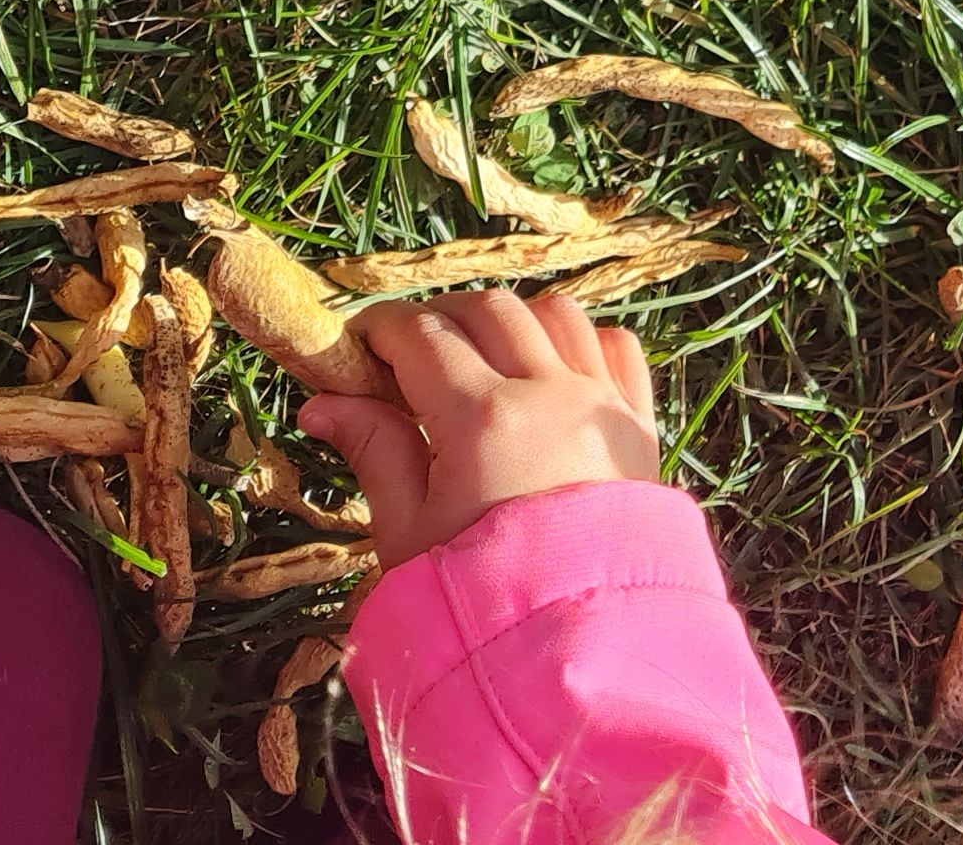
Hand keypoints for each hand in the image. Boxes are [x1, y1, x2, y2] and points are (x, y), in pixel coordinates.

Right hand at [299, 290, 662, 569]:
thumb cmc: (475, 602)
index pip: (423, 335)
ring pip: (557, 314)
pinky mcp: (640, 423)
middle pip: (489, 311)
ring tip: (476, 358)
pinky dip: (578, 339)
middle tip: (406, 355)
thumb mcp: (407, 534)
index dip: (381, 330)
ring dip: (510, 321)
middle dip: (440, 319)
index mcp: (483, 417)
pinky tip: (551, 367)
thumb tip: (322, 401)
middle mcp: (551, 392)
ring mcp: (604, 402)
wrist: (576, 652)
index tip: (354, 346)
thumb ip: (374, 451)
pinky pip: (614, 346)